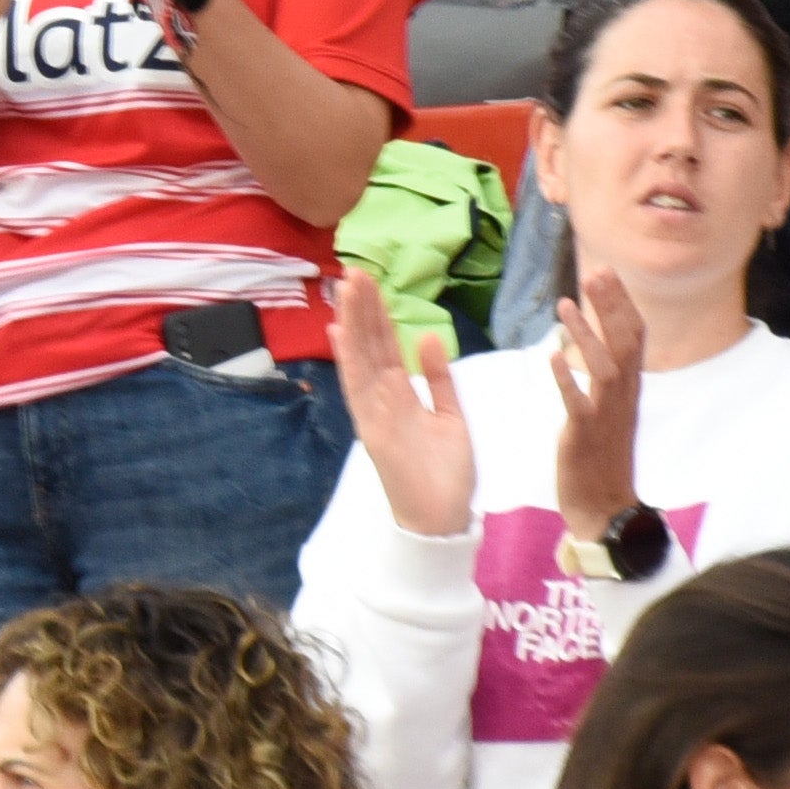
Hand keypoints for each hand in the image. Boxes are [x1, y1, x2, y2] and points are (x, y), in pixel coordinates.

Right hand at [334, 266, 477, 538]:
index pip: (386, 347)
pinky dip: (348, 358)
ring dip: (353, 321)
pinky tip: (338, 331)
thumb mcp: (451, 417)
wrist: (443, 517)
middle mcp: (380, 397)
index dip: (378, 316)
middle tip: (355, 271)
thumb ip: (438, 379)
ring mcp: (373, 410)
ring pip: (360, 356)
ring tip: (348, 286)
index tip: (372, 285)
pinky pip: (358, 386)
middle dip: (362, 308)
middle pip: (368, 344)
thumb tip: (429, 337)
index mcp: (399, 395)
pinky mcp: (372, 426)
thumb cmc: (446, 472)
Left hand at [549, 265, 649, 540]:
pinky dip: (567, 380)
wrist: (605, 506)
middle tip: (594, 272)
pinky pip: (579, 404)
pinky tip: (552, 357)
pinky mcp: (585, 435)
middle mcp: (622, 397)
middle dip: (610, 307)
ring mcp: (605, 416)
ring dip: (586, 335)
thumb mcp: (607, 406)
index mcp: (627, 388)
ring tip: (565, 305)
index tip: (606, 271)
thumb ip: (603, 373)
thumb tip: (593, 339)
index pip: (633, 337)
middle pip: (624, 344)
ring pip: (603, 368)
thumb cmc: (601, 453)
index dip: (620, 304)